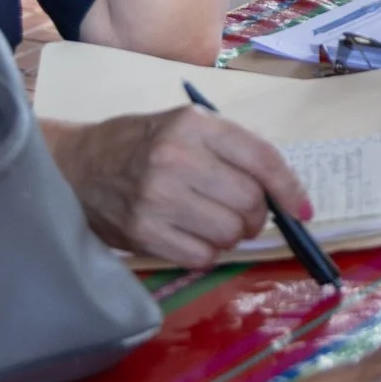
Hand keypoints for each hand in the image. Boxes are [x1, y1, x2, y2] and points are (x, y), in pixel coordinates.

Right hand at [43, 107, 311, 269]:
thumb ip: (232, 150)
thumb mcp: (186, 126)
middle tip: (245, 215)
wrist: (77, 166)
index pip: (261, 159)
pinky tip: (193, 236)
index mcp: (193, 125)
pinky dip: (208, 252)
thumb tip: (283, 194)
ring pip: (229, 233)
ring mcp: (157, 199)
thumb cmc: (141, 143)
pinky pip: (202, 256)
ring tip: (216, 223)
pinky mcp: (143, 234)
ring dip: (233, 235)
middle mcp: (177, 159)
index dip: (289, 188)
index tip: (303, 209)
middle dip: (257, 216)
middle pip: (249, 202)